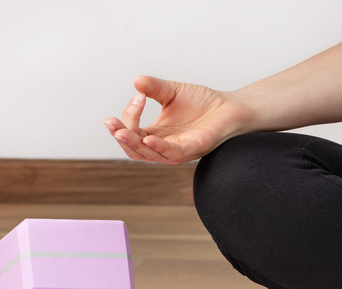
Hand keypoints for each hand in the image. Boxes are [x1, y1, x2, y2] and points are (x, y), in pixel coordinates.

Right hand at [104, 75, 251, 163]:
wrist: (230, 107)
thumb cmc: (203, 102)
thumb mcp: (172, 92)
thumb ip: (154, 88)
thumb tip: (136, 81)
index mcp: (156, 134)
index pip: (132, 132)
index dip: (128, 116)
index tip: (137, 95)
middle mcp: (164, 146)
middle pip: (134, 149)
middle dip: (120, 136)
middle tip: (111, 122)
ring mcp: (178, 150)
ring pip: (148, 155)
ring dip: (133, 143)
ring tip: (121, 130)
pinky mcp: (193, 150)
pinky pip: (172, 154)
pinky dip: (159, 148)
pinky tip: (149, 139)